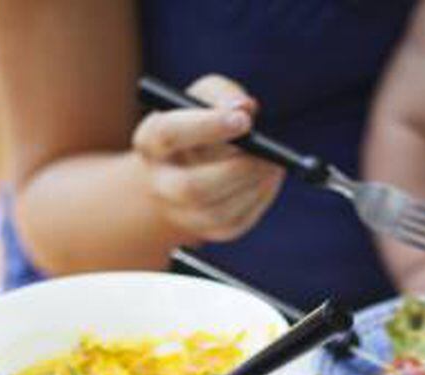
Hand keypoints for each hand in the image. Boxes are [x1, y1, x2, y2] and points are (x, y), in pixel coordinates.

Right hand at [131, 75, 283, 245]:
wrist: (188, 165)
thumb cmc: (199, 122)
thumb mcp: (205, 97)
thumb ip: (223, 94)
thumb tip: (245, 107)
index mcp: (150, 141)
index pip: (170, 134)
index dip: (208, 126)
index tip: (244, 120)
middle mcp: (158, 182)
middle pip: (191, 188)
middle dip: (235, 171)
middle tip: (267, 154)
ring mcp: (180, 212)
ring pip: (218, 211)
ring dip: (253, 186)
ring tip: (274, 163)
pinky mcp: (206, 230)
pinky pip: (235, 222)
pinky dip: (259, 199)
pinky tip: (269, 178)